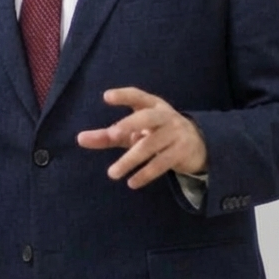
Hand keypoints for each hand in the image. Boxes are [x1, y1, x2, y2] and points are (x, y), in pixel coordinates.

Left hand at [76, 87, 206, 188]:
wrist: (198, 144)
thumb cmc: (157, 132)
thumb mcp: (135, 130)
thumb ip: (108, 135)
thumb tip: (79, 139)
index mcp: (153, 105)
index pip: (137, 96)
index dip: (123, 96)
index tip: (106, 97)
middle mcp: (165, 116)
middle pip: (147, 118)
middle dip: (130, 125)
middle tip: (112, 134)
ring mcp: (175, 134)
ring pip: (151, 145)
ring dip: (131, 160)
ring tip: (112, 173)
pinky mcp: (180, 153)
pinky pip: (162, 163)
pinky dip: (146, 173)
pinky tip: (132, 182)